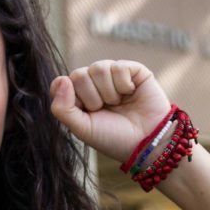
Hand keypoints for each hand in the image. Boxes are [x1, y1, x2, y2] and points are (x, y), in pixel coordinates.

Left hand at [49, 60, 171, 162]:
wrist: (147, 142)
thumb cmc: (114, 138)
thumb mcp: (82, 129)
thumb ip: (62, 108)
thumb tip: (62, 79)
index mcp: (79, 97)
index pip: (61, 83)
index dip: (72, 98)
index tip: (86, 113)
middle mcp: (94, 83)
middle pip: (79, 75)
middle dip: (93, 98)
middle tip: (107, 110)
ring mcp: (113, 75)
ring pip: (98, 68)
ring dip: (109, 93)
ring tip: (119, 104)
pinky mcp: (132, 69)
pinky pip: (118, 67)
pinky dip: (123, 85)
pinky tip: (131, 94)